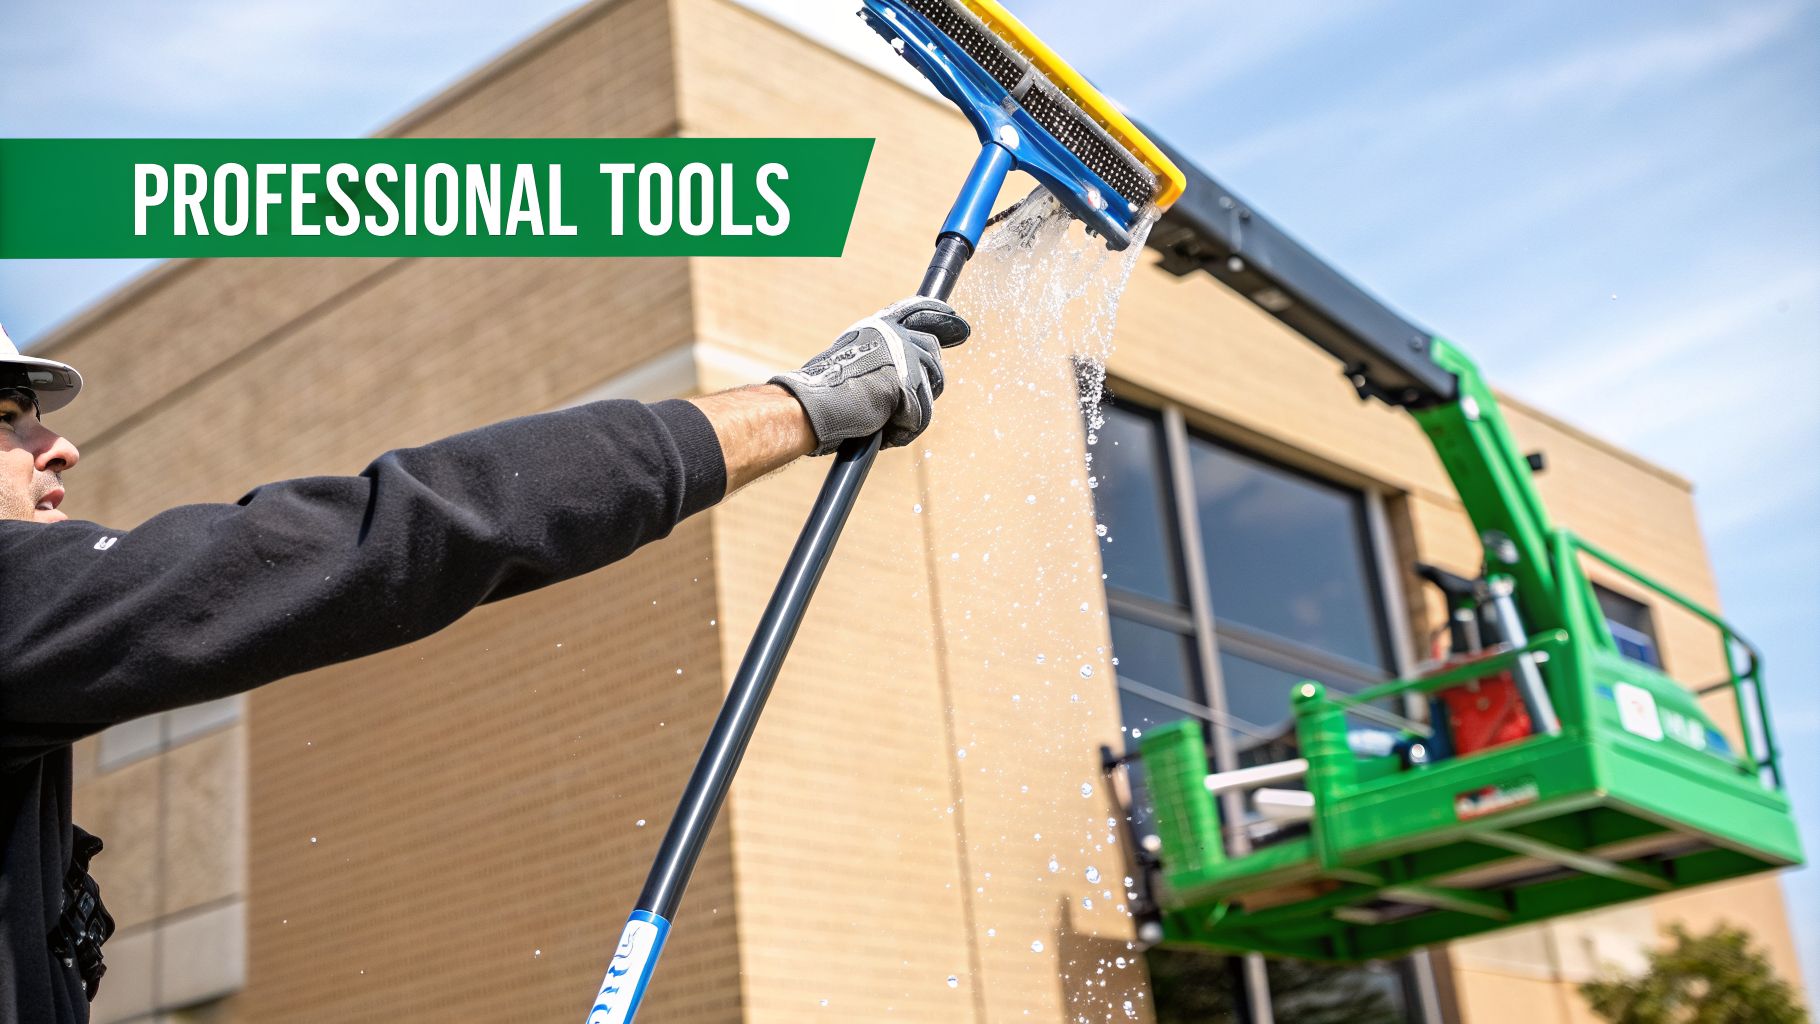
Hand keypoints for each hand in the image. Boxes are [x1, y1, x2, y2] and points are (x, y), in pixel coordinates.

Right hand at [770, 298, 969, 455]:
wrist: (806, 408)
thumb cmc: (821, 395)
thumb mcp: (853, 361)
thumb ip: (882, 359)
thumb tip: (912, 370)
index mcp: (878, 327)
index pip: (918, 310)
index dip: (942, 318)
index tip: (960, 329)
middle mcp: (892, 334)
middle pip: (933, 354)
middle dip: (926, 382)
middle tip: (902, 401)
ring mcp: (900, 356)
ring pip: (932, 386)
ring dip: (911, 410)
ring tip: (880, 419)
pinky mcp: (904, 383)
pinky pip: (920, 415)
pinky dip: (903, 430)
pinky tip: (880, 430)